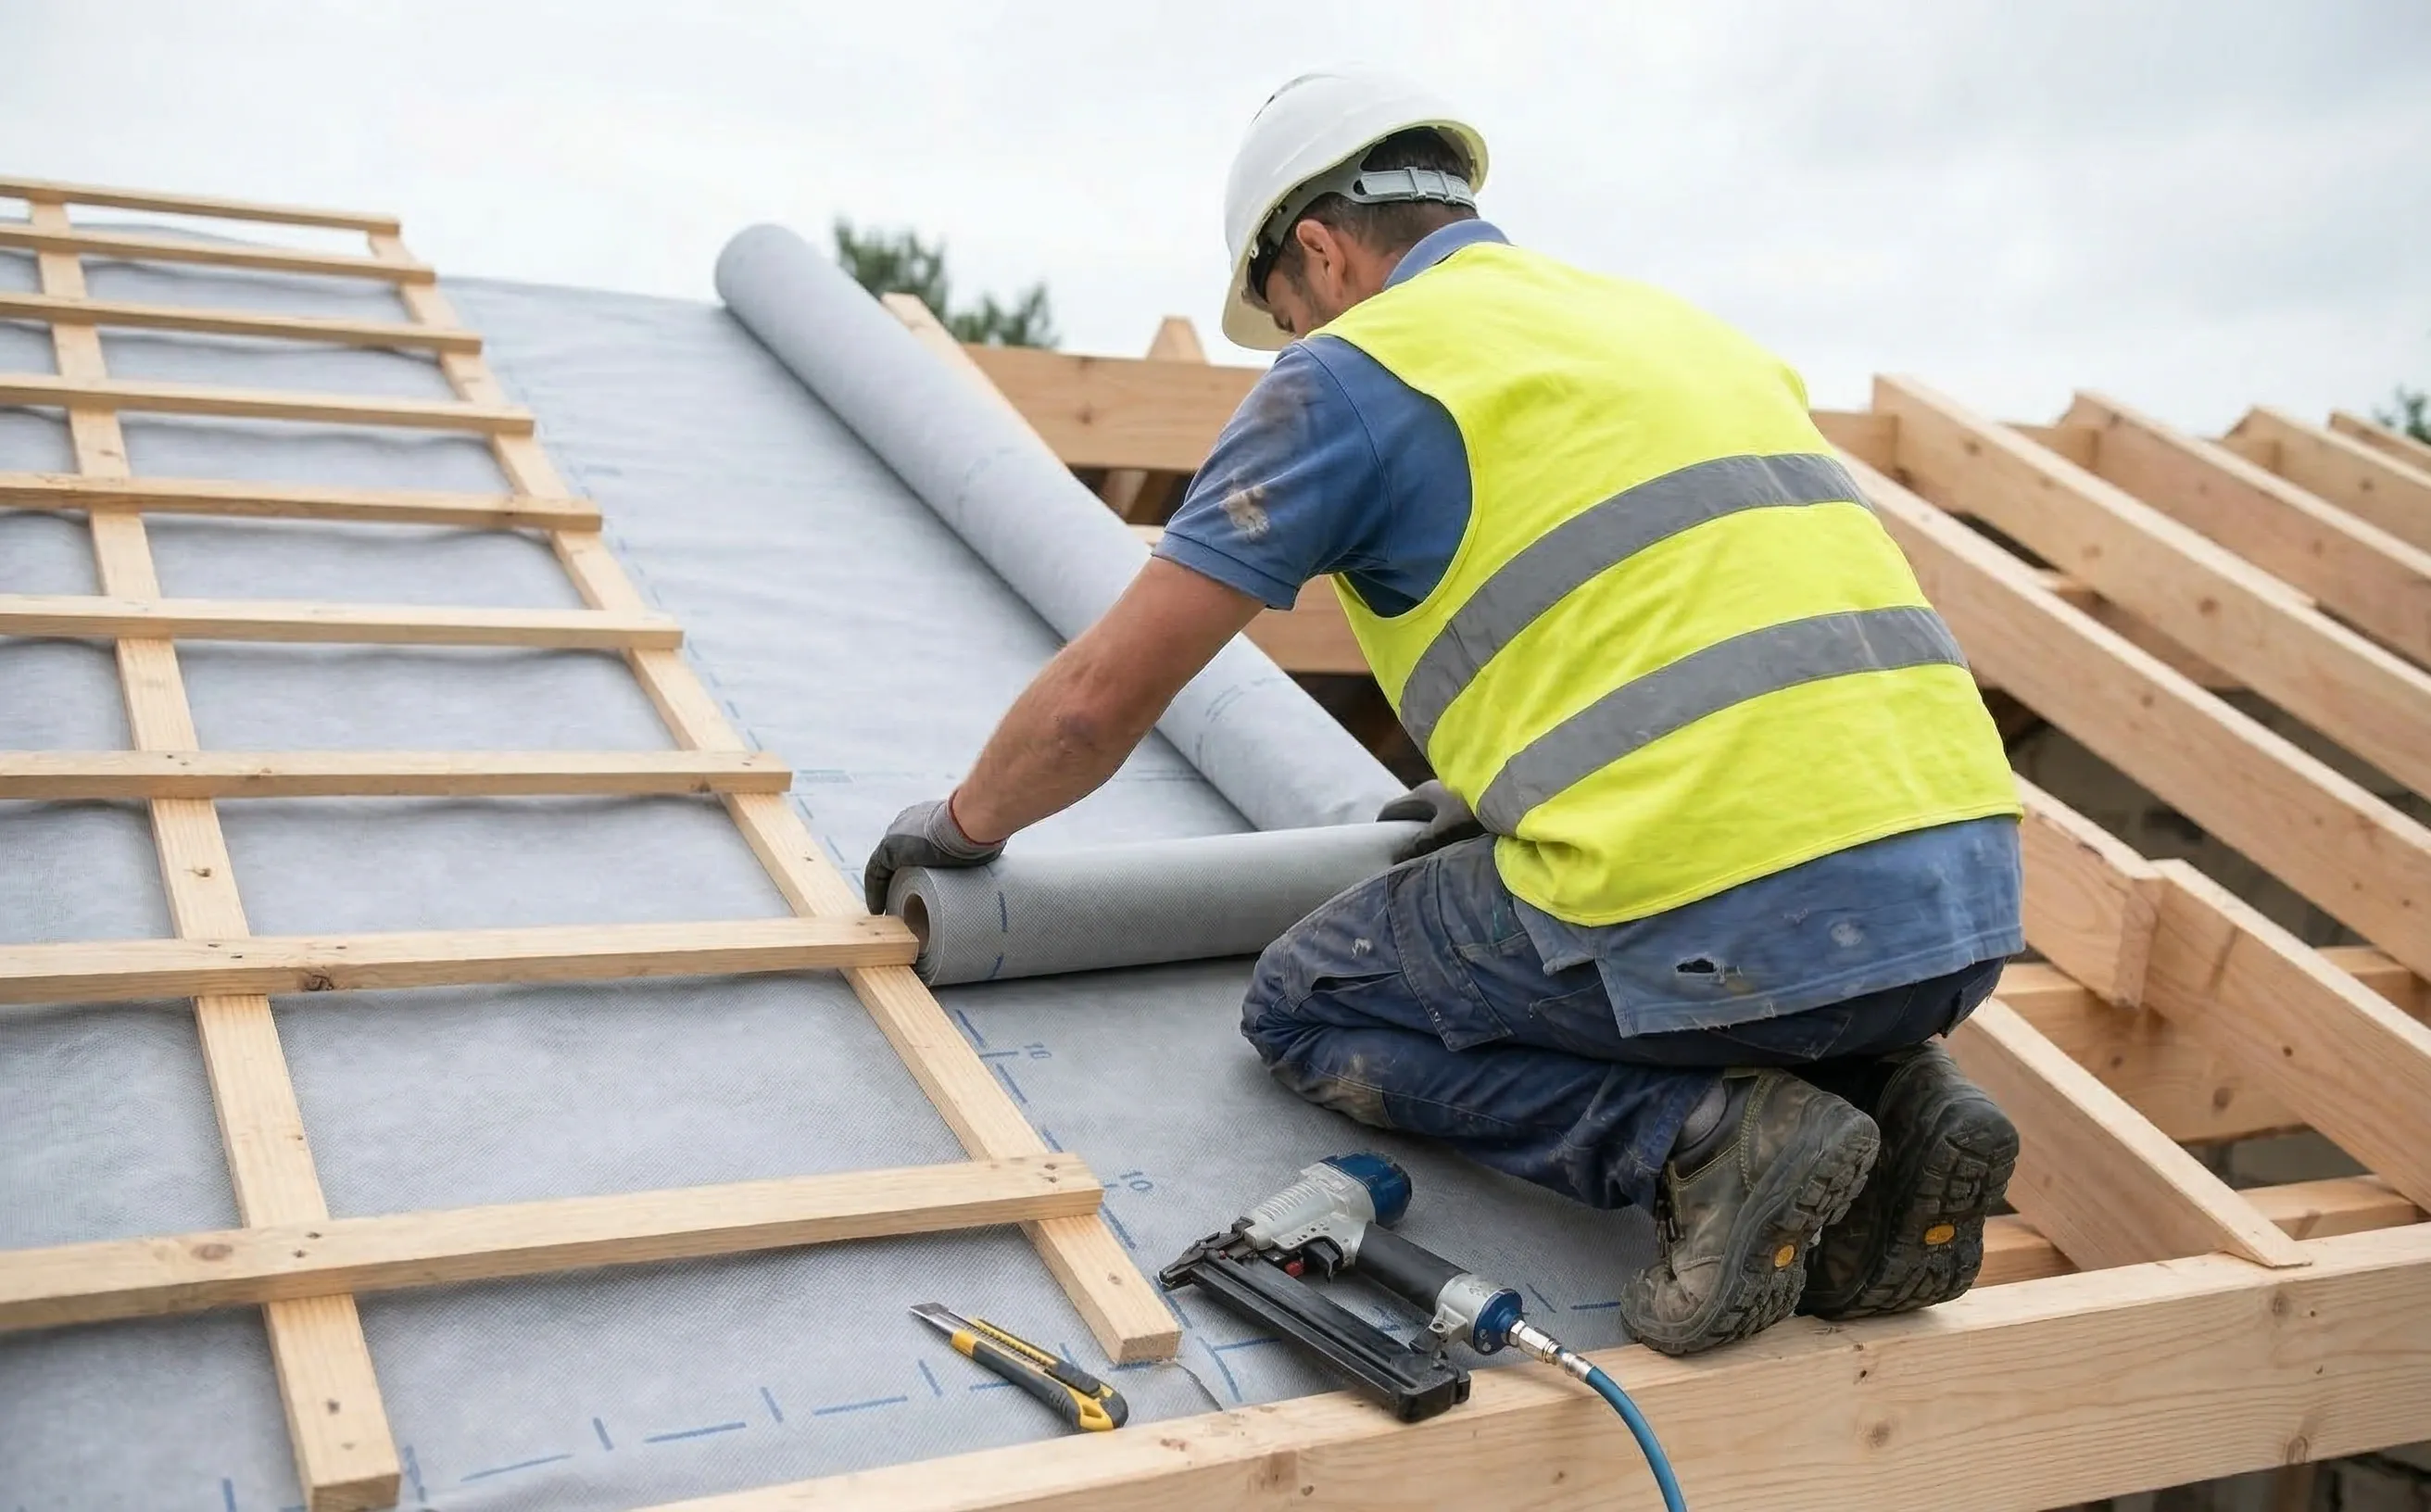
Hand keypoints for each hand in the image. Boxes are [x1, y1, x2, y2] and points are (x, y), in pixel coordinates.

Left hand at [863, 796, 1004, 912]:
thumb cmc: (982, 828)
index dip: (916, 865)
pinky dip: (876, 892)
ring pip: (887, 867)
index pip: (917, 845)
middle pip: (899, 857)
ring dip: (890, 888)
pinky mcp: (889, 849)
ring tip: (897, 910)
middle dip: (902, 878)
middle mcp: (908, 823)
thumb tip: (991, 855)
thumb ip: (978, 845)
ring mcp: (897, 835)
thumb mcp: (979, 836)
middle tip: (908, 902)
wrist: (970, 821)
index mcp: (928, 819)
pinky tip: (880, 909)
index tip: (921, 884)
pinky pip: (876, 874)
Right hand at [1376, 780, 1483, 862]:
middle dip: (1402, 830)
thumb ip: (1420, 844)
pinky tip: (1445, 844)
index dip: (1382, 825)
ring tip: (1420, 851)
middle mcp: (1434, 789)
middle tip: (1397, 852)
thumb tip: (1395, 859)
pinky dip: (1438, 830)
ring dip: (1423, 831)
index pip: (1392, 808)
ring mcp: (1451, 794)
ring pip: (1428, 814)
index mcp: (1423, 792)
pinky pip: (1443, 817)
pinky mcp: (1466, 802)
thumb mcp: (1443, 830)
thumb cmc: (1473, 810)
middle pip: (1410, 812)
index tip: (1375, 843)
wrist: (1512, 797)